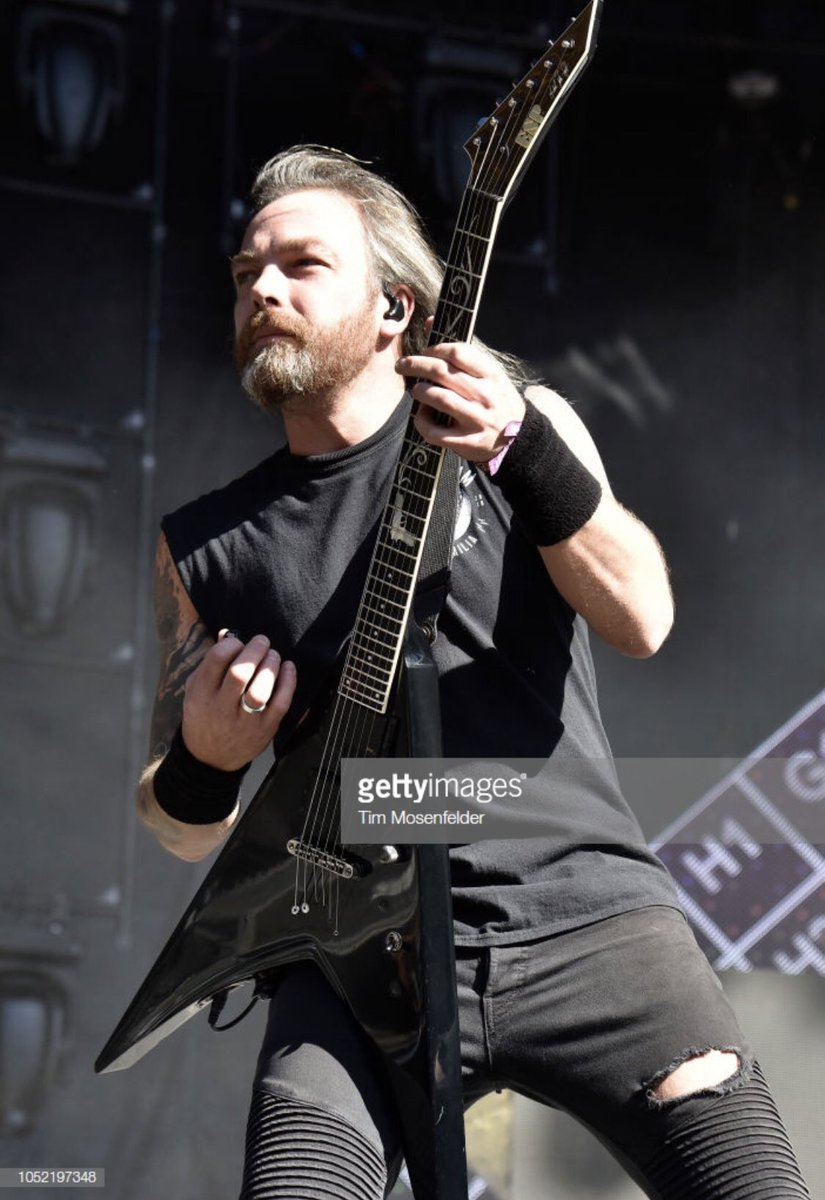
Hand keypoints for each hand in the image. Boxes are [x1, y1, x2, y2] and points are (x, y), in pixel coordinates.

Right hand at [181, 631, 296, 770]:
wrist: (210, 758)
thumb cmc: (204, 715)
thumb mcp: (197, 689)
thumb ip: (211, 662)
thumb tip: (227, 634)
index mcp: (201, 694)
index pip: (216, 660)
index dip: (231, 644)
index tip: (238, 643)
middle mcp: (221, 708)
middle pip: (240, 673)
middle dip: (255, 651)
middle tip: (262, 642)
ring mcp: (244, 721)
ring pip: (261, 690)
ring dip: (271, 666)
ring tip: (273, 655)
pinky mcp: (265, 729)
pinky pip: (280, 704)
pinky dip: (288, 683)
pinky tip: (288, 668)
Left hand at [396, 341, 524, 463]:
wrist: (519, 439)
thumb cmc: (497, 401)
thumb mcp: (489, 374)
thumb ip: (462, 352)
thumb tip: (430, 322)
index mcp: (492, 375)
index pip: (458, 352)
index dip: (435, 348)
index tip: (426, 352)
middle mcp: (485, 396)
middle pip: (441, 372)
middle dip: (415, 365)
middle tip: (403, 366)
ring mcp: (476, 420)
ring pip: (438, 398)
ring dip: (419, 391)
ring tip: (416, 390)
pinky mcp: (466, 442)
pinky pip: (434, 431)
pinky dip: (421, 421)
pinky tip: (422, 415)